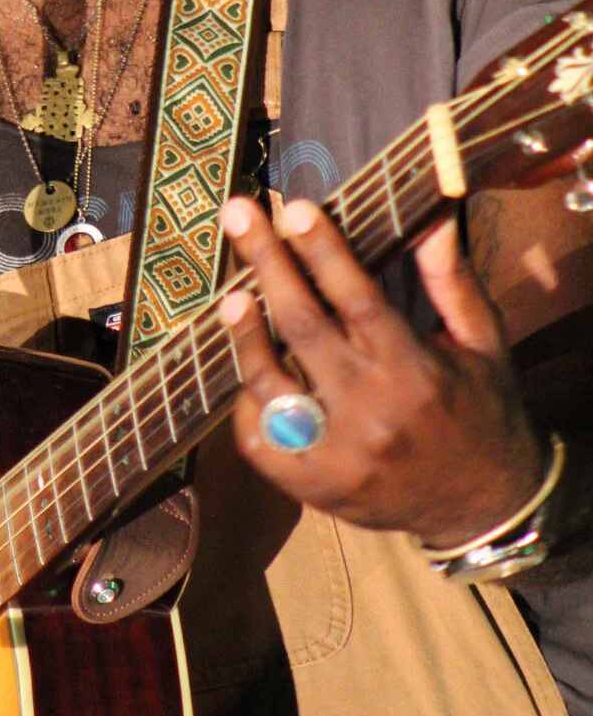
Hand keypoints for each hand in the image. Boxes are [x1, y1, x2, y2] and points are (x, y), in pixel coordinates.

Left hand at [217, 197, 544, 548]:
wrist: (484, 508)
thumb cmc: (481, 411)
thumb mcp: (481, 344)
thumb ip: (452, 282)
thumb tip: (433, 220)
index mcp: (414, 372)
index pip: (357, 298)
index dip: (322, 250)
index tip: (292, 207)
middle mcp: (371, 413)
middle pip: (302, 326)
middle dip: (266, 264)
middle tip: (237, 214)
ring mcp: (336, 455)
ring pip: (270, 384)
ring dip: (244, 334)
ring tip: (230, 294)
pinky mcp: (313, 488)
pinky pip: (259, 442)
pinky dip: (247, 404)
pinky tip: (247, 371)